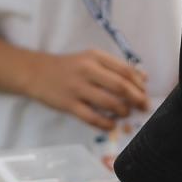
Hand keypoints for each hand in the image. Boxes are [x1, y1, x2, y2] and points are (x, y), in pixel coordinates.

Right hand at [25, 49, 148, 131]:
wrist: (36, 72)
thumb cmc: (68, 67)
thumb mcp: (90, 59)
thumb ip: (115, 67)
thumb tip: (143, 78)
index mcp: (95, 56)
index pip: (125, 70)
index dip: (139, 83)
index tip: (144, 92)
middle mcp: (87, 70)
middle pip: (120, 86)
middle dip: (137, 99)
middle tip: (143, 107)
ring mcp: (77, 88)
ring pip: (108, 102)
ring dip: (123, 111)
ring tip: (126, 114)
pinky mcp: (69, 104)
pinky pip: (92, 117)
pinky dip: (106, 124)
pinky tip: (112, 125)